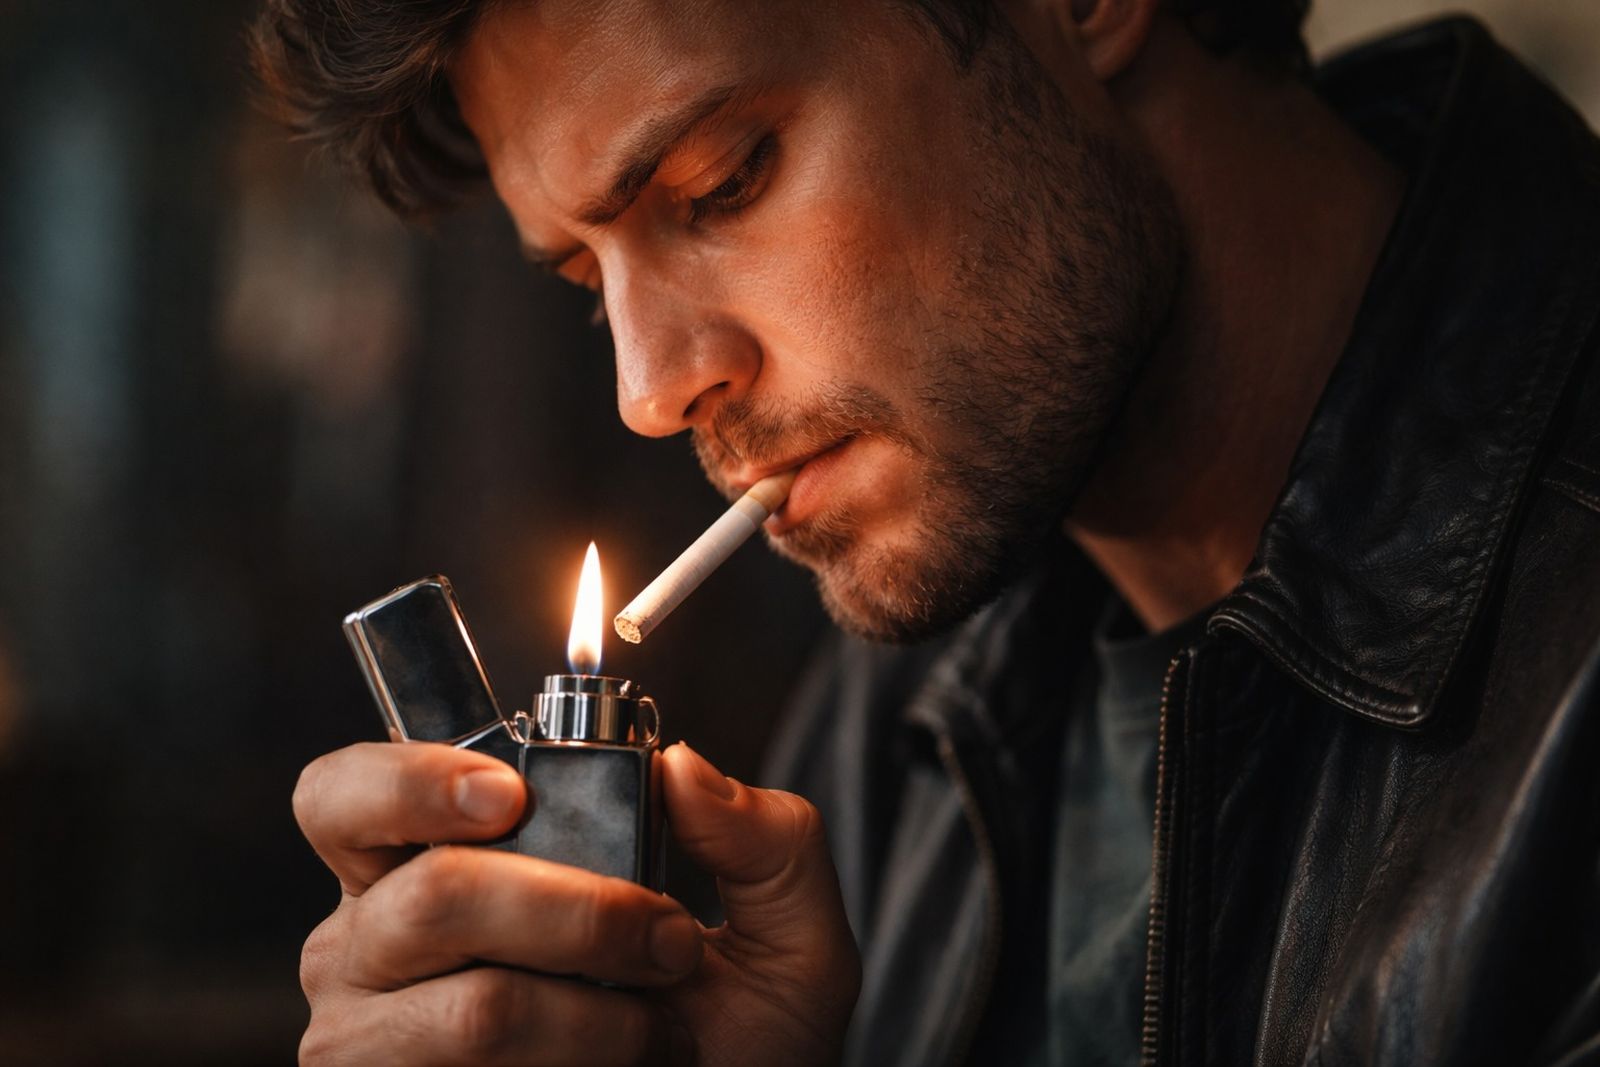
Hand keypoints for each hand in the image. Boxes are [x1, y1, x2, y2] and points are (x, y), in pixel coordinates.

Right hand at [292, 740, 858, 1065]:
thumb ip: (763, 835)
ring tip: (652, 1030)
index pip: (348, 793)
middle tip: (661, 938)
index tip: (511, 795)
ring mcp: (371, 1039)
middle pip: (430, 894)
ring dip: (596, 1020)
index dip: (415, 781)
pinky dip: (577, 1066)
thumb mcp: (787, 934)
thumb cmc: (738, 1043)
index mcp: (438, 858)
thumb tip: (684, 766)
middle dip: (576, 915)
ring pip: (477, 1009)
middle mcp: (377, 940)